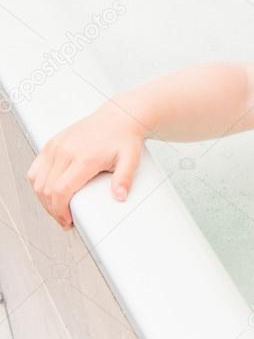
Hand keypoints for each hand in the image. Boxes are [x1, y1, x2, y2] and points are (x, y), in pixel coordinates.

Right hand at [26, 102, 146, 229]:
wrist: (119, 117)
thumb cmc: (124, 138)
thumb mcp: (131, 159)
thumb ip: (125, 178)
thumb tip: (120, 195)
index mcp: (84, 157)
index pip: (60, 190)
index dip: (60, 210)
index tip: (67, 221)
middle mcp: (66, 150)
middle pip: (46, 188)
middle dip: (52, 209)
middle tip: (64, 219)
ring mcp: (56, 145)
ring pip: (37, 179)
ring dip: (43, 198)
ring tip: (57, 207)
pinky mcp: (52, 143)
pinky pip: (36, 167)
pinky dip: (38, 183)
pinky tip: (49, 190)